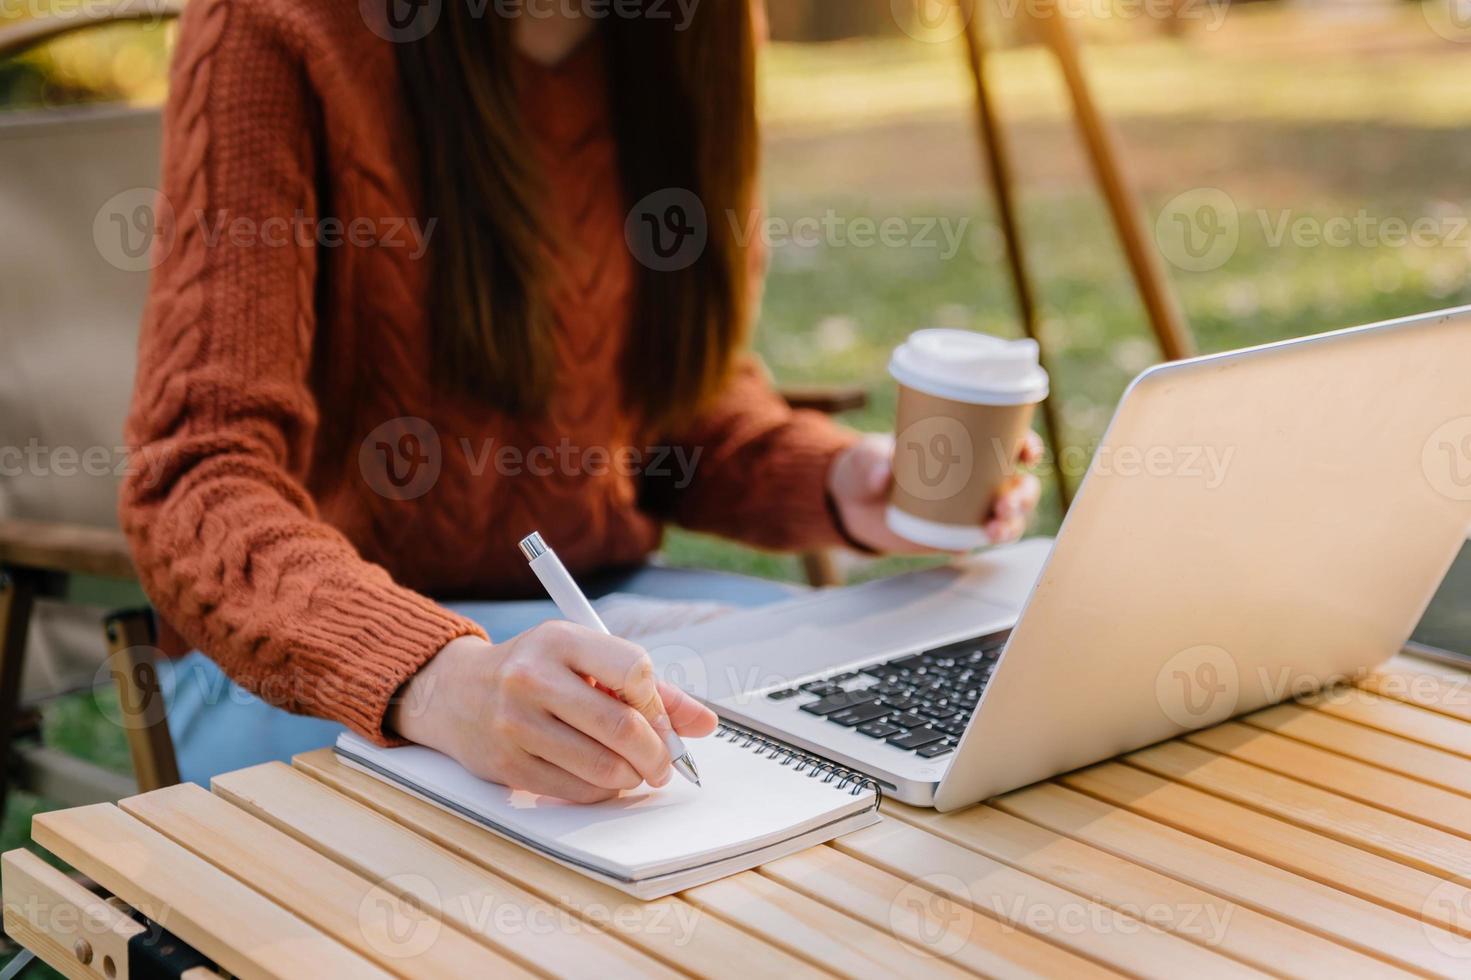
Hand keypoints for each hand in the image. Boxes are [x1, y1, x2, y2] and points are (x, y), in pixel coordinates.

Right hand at [389, 623, 717, 802]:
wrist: (457, 693)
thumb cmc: (537, 671)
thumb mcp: (586, 659)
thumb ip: (650, 688)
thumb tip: (705, 723)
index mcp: (560, 640)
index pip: (634, 670)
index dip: (659, 703)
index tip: (662, 719)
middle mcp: (534, 678)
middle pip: (622, 728)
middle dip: (657, 754)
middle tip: (665, 764)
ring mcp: (517, 724)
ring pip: (603, 767)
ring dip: (633, 777)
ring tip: (636, 770)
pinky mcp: (508, 764)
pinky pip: (577, 791)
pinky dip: (604, 791)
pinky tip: (604, 778)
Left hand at [827, 431, 1043, 553]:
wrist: (853, 504)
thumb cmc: (867, 467)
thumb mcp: (865, 458)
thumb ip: (871, 463)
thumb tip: (884, 474)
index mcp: (965, 446)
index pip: (1008, 442)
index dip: (1026, 445)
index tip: (1026, 452)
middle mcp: (976, 477)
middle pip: (1018, 484)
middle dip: (1023, 494)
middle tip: (1004, 502)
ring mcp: (969, 508)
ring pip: (1008, 516)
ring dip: (1011, 523)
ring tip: (994, 528)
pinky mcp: (955, 534)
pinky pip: (981, 538)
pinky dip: (987, 540)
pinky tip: (979, 541)